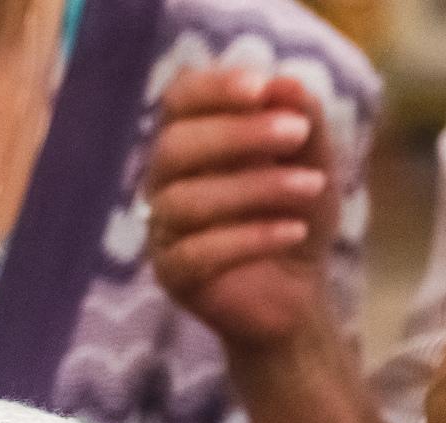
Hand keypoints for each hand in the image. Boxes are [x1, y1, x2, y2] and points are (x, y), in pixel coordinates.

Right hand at [145, 68, 338, 356]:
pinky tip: (294, 231)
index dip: (211, 90)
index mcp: (193, 141)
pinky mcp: (171, 275)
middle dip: (238, 134)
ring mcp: (162, 230)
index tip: (261, 87)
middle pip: (172, 148)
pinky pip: (193, 253)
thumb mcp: (313, 157)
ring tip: (312, 187)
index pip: (177, 102)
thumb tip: (282, 82)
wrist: (296, 287)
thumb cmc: (294, 210)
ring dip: (255, 188)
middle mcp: (166, 181)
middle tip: (297, 134)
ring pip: (183, 202)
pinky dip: (250, 238)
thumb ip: (301, 118)